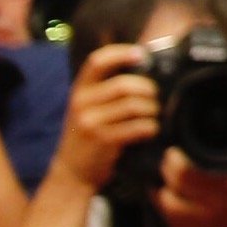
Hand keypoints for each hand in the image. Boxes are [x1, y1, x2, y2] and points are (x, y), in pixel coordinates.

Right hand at [52, 44, 161, 193]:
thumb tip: (143, 63)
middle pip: (124, 85)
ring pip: (135, 105)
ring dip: (152, 110)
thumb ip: (106, 88)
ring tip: (153, 116)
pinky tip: (150, 131)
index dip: (120, 53)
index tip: (141, 54)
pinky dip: (151, 127)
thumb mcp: (87, 107)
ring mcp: (91, 122)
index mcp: (79, 90)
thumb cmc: (88, 135)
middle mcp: (82, 103)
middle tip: (155, 98)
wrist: (71, 172)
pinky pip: (138, 126)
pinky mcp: (103, 140)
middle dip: (148, 90)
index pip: (97, 61)